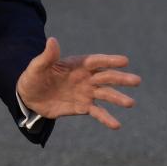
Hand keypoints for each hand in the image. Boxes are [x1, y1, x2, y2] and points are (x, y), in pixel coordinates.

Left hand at [16, 37, 140, 129]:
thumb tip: (52, 40)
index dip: (109, 60)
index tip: (124, 61)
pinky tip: (116, 125)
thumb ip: (47, 56)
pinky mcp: (83, 107)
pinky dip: (107, 118)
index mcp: (77, 64)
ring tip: (130, 103)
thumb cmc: (33, 77)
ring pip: (106, 94)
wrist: (30, 97)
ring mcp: (86, 93)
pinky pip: (98, 112)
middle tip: (137, 80)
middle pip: (106, 77)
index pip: (96, 61)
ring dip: (118, 98)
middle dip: (121, 79)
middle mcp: (86, 78)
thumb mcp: (37, 67)